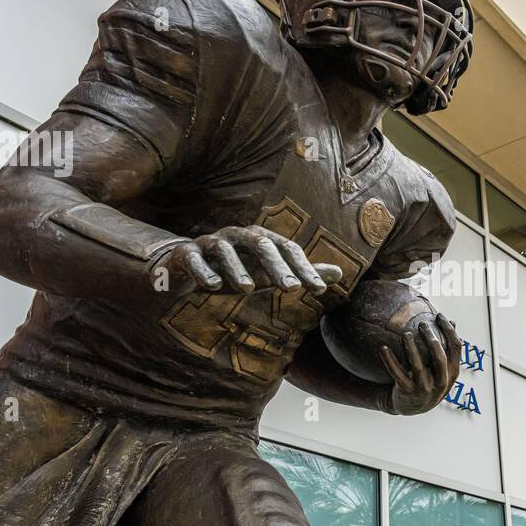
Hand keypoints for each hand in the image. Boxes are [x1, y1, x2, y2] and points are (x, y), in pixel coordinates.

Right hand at [150, 226, 342, 295]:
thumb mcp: (269, 274)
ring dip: (236, 269)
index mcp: (260, 239)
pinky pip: (194, 259)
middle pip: (261, 246)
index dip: (305, 268)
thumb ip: (300, 272)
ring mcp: (211, 242)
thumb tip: (339, 274)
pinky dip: (202, 271)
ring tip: (247, 290)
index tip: (320, 290)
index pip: (288, 250)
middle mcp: (238, 235)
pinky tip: (211, 287)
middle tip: (293, 289)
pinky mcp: (187, 253)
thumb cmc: (236, 271)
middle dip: (277, 267)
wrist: (188, 268)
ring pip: (225, 251)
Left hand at [379, 314, 461, 415]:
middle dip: (430, 338)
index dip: (449, 329)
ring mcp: (423, 387)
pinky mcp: (406, 390)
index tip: (439, 316)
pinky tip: (383, 348)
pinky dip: (389, 360)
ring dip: (411, 347)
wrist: (413, 407)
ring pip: (417, 365)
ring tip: (405, 334)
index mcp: (452, 373)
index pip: (456, 347)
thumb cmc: (430, 381)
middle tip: (422, 324)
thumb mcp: (443, 369)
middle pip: (439, 356)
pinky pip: (396, 373)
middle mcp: (440, 381)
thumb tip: (454, 321)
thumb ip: (448, 348)